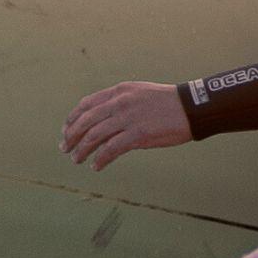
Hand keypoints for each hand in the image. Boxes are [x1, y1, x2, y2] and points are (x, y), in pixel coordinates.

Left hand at [61, 81, 192, 171]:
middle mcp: (120, 102)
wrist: (192, 107)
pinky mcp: (138, 134)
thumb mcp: (140, 93)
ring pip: (94, 136)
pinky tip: (96, 166)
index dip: (72, 119)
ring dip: (82, 150)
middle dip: (71, 137)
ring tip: (77, 159)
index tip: (66, 131)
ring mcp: (128, 118)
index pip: (86, 104)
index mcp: (119, 91)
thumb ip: (120, 103)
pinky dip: (100, 159)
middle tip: (65, 149)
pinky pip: (111, 149)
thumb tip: (103, 122)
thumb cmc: (169, 103)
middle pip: (85, 121)